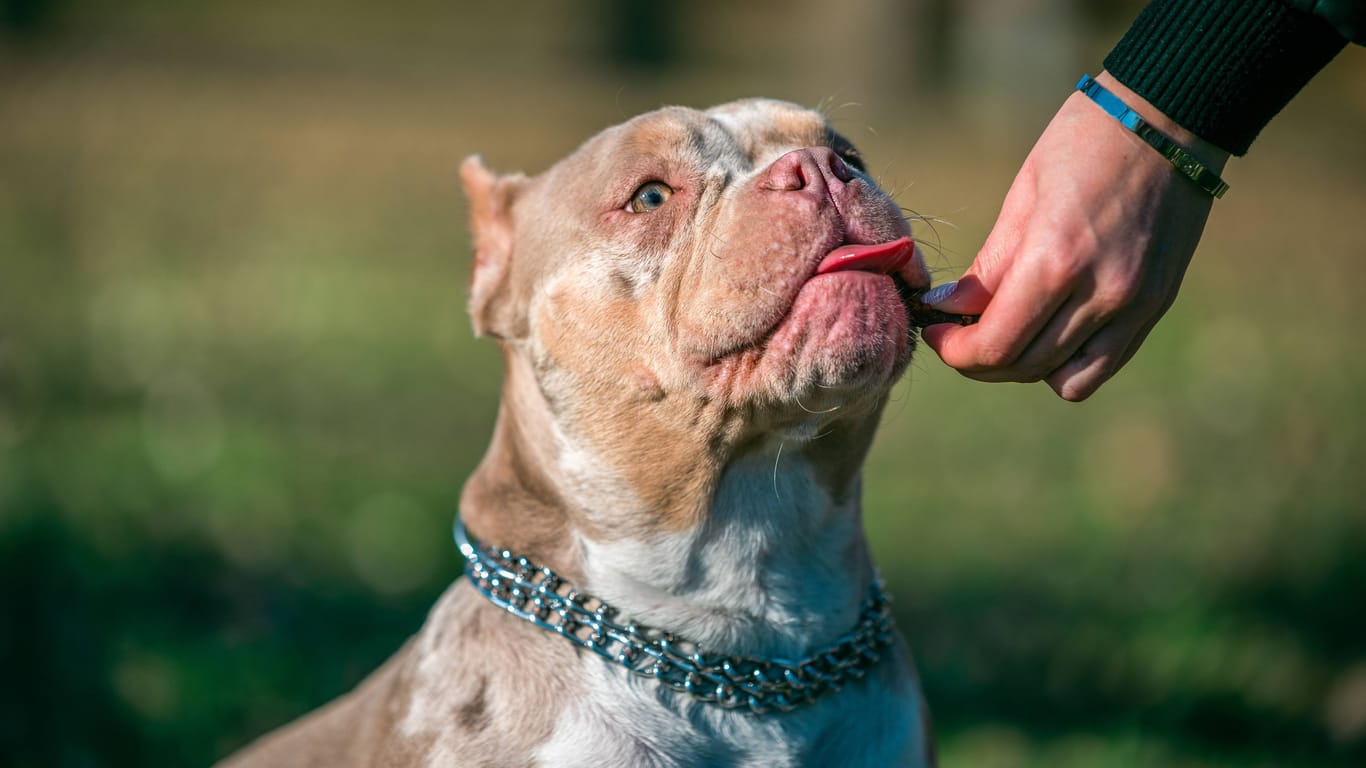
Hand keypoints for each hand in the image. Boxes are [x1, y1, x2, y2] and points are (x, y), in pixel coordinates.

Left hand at [922, 71, 1228, 400]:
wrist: (1173, 117)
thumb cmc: (1086, 141)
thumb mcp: (1024, 196)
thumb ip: (988, 267)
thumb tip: (947, 309)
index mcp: (1056, 260)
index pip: (994, 345)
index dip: (954, 350)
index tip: (936, 329)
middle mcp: (1100, 293)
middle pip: (1022, 367)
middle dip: (978, 360)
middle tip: (958, 333)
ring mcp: (1134, 305)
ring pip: (1063, 379)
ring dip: (1022, 366)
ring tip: (1005, 332)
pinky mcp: (1156, 306)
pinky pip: (1102, 366)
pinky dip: (1067, 364)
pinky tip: (1048, 332)